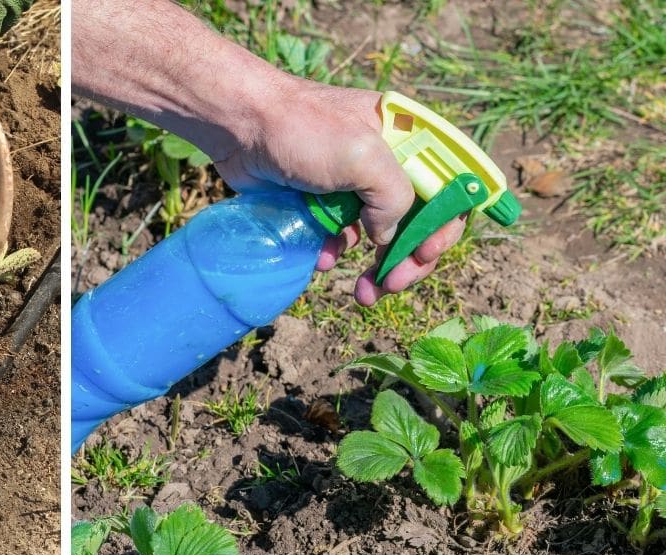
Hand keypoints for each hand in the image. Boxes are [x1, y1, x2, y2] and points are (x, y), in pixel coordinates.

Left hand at [207, 79, 464, 305]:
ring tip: (363, 294)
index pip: (449, 189)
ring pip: (379, 234)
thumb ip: (395, 199)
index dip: (444, 227)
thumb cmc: (303, 131)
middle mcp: (389, 160)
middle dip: (408, 259)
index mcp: (411, 139)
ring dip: (375, 267)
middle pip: (418, 220)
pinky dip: (336, 252)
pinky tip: (322, 260)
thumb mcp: (364, 158)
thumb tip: (386, 238)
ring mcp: (354, 182)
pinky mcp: (322, 199)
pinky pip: (341, 235)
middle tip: (391, 285)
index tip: (423, 255)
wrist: (239, 125)